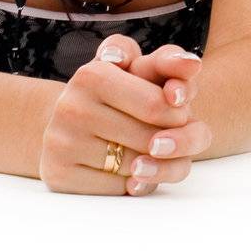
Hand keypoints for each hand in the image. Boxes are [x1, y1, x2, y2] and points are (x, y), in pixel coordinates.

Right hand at [38, 35, 211, 195]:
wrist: (66, 122)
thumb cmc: (116, 92)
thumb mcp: (136, 67)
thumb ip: (168, 60)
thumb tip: (192, 64)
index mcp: (92, 75)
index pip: (155, 105)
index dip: (178, 115)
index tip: (179, 115)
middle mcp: (72, 107)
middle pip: (148, 140)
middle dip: (169, 142)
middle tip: (169, 137)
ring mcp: (62, 143)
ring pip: (135, 168)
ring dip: (155, 165)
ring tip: (151, 153)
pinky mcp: (58, 175)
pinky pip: (117, 189)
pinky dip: (132, 183)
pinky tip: (128, 169)